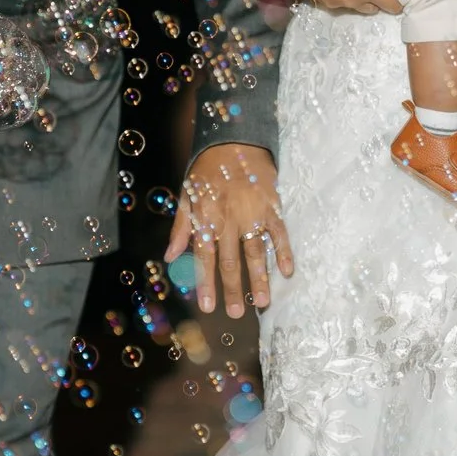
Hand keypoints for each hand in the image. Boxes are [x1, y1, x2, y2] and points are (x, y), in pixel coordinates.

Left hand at [165, 143, 289, 315]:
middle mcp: (229, 218)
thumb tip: (169, 258)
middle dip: (233, 289)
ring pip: (256, 251)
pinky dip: (283, 251)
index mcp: (206, 216)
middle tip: (235, 314)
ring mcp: (252, 212)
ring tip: (263, 303)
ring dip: (260, 279)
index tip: (207, 306)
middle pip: (231, 260)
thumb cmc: (206, 171)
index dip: (205, 283)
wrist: (235, 141)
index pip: (204, 256)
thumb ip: (179, 228)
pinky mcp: (271, 206)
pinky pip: (279, 233)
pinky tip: (287, 271)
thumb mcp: (186, 195)